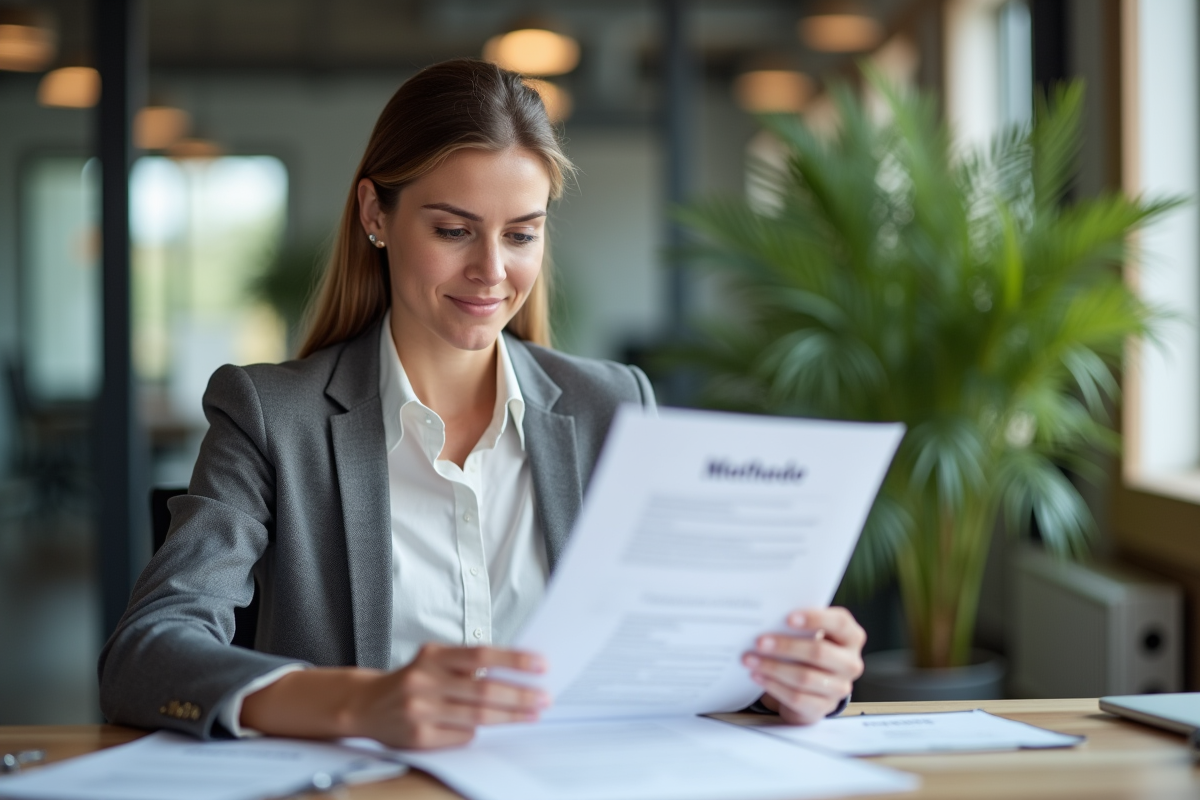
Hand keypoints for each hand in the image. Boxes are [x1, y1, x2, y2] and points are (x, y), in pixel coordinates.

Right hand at [347, 644, 549, 748]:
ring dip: (510, 716)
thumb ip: (466, 665)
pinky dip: (478, 731)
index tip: (541, 665)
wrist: (366, 705)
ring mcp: (421, 710)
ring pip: (477, 716)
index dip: (514, 659)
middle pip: (484, 689)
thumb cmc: (410, 681)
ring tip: (532, 713)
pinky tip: (490, 727)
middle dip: (520, 695)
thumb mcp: (434, 661)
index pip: (481, 655)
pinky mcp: (419, 736)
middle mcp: (425, 681)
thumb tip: (515, 672)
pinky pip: (461, 736)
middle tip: (544, 697)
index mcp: (433, 656)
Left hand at [742, 607, 864, 724]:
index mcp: (851, 637)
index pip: (839, 623)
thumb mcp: (812, 634)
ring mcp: (839, 688)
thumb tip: (769, 618)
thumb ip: (799, 626)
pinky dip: (774, 686)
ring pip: (805, 678)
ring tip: (751, 659)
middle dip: (786, 647)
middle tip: (759, 642)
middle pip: (819, 653)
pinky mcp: (823, 707)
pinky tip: (757, 676)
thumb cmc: (810, 650)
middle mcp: (850, 663)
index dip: (815, 618)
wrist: (814, 686)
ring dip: (773, 668)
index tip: (788, 618)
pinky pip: (797, 698)